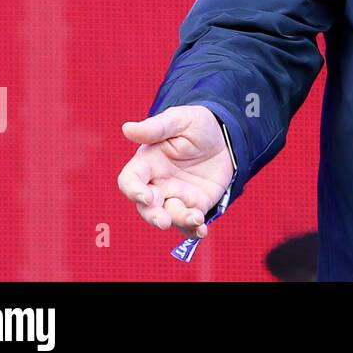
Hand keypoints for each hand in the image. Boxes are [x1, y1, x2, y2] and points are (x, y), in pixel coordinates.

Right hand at [117, 105, 233, 239]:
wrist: (226, 136)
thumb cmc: (197, 124)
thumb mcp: (179, 120)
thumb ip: (155, 128)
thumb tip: (127, 128)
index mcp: (148, 163)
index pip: (130, 181)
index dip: (133, 190)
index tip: (146, 196)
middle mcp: (158, 184)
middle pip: (146, 207)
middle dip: (153, 216)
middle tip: (164, 221)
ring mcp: (176, 197)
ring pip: (169, 216)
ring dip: (179, 221)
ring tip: (195, 218)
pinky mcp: (195, 205)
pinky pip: (189, 223)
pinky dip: (194, 230)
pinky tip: (201, 231)